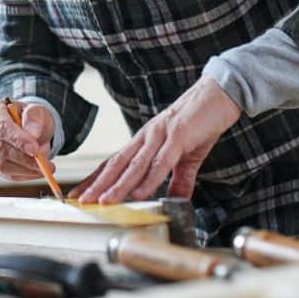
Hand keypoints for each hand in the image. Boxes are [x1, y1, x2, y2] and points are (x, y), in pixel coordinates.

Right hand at [0, 99, 55, 181]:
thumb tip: (33, 133)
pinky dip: (24, 174)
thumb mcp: (37, 110)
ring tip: (45, 167)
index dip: (18, 139)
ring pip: (0, 164)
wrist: (26, 126)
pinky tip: (37, 171)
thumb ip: (35, 116)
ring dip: (25, 168)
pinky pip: (5, 174)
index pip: (1, 127)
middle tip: (45, 163)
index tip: (35, 149)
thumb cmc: (29, 117)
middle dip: (24, 157)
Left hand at [68, 76, 240, 203]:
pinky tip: (138, 193)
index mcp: (145, 141)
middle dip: (98, 185)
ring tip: (104, 202)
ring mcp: (161, 136)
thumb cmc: (200, 122)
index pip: (114, 163)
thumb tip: (177, 201)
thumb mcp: (187, 157)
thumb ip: (179, 179)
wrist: (219, 94)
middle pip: (116, 165)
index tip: (79, 195)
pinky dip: (149, 180)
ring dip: (118, 186)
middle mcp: (146, 137)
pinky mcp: (178, 136)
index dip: (96, 179)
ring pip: (134, 165)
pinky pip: (161, 162)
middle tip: (81, 202)